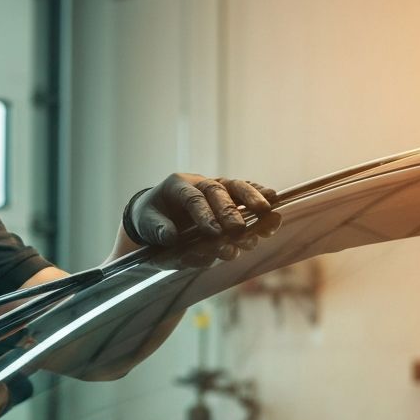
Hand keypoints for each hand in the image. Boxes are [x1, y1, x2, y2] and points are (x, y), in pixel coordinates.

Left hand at [125, 174, 278, 246]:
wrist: (157, 212)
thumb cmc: (151, 218)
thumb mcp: (145, 223)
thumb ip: (157, 228)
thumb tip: (171, 236)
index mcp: (176, 186)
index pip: (192, 198)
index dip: (204, 214)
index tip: (214, 232)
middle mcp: (198, 183)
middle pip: (217, 192)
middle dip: (229, 212)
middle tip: (238, 230)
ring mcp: (215, 187)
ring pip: (236, 188)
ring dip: (252, 203)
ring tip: (266, 219)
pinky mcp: (228, 195)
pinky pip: (245, 191)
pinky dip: (259, 195)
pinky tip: (273, 202)